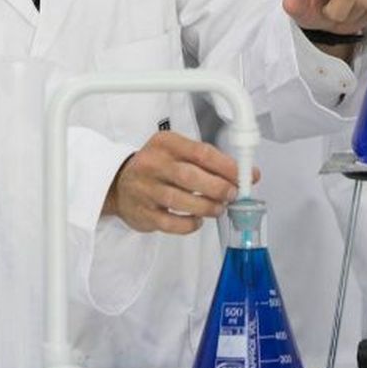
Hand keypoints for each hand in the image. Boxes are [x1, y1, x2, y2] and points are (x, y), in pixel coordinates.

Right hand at [100, 131, 258, 233]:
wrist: (119, 185)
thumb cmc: (157, 168)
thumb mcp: (178, 152)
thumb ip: (209, 161)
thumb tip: (246, 174)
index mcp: (165, 143)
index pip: (201, 152)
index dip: (227, 166)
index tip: (245, 176)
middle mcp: (152, 163)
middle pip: (191, 176)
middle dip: (219, 188)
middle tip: (232, 195)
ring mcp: (145, 189)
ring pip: (181, 200)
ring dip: (207, 207)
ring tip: (218, 208)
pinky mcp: (143, 213)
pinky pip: (171, 223)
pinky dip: (190, 224)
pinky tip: (197, 220)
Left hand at [283, 0, 366, 38]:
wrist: (326, 11)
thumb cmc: (313, 0)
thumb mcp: (297, 4)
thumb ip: (294, 1)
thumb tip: (292, 1)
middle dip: (339, 8)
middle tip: (328, 13)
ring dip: (352, 15)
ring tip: (341, 12)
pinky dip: (366, 16)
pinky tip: (355, 12)